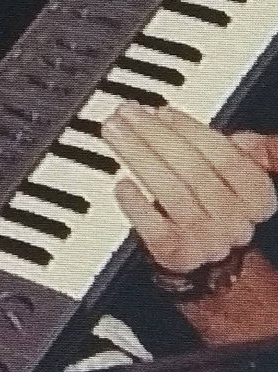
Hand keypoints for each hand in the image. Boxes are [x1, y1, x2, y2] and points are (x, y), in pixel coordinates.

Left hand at [102, 103, 277, 273]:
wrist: (205, 260)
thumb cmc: (209, 206)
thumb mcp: (228, 176)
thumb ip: (225, 149)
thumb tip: (200, 125)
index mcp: (256, 198)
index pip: (228, 158)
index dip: (192, 131)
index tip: (161, 111)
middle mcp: (236, 221)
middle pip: (194, 172)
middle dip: (155, 136)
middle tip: (126, 113)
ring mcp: (206, 241)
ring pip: (172, 194)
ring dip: (139, 157)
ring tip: (115, 133)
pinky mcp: (176, 256)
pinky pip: (154, 229)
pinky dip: (136, 204)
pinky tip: (121, 183)